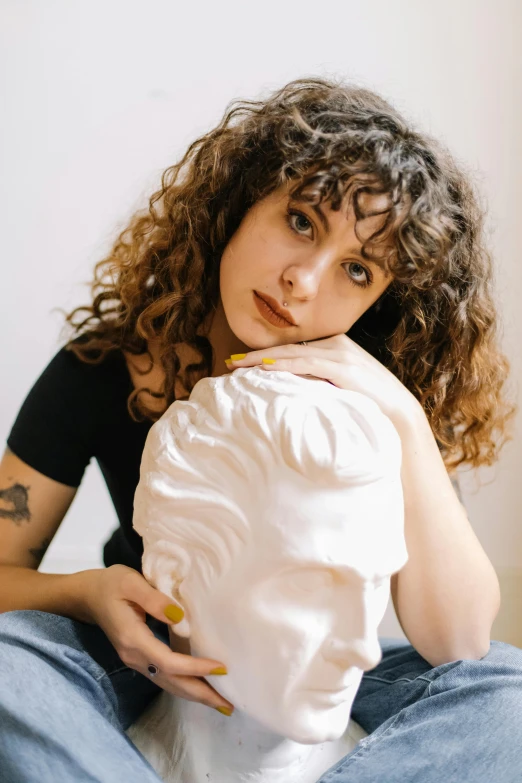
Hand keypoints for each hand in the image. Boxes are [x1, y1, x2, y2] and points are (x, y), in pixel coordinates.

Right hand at [85, 565, 233, 713]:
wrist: (88, 595)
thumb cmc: (111, 583)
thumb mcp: (131, 582)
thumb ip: (154, 599)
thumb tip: (180, 618)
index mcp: (133, 638)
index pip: (168, 662)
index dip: (195, 668)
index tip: (220, 668)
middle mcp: (134, 655)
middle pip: (170, 682)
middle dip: (200, 694)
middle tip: (229, 705)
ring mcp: (135, 660)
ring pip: (167, 684)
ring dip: (194, 694)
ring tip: (220, 703)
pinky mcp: (138, 658)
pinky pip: (163, 677)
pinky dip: (183, 685)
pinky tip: (198, 687)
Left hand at [227, 333, 421, 426]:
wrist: (400, 417)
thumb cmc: (369, 408)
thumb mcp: (339, 390)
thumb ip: (318, 383)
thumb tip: (288, 390)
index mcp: (336, 346)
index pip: (293, 349)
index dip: (266, 355)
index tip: (241, 364)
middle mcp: (337, 344)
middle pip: (288, 348)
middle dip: (257, 356)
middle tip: (230, 363)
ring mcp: (341, 354)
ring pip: (293, 353)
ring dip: (262, 359)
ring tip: (238, 366)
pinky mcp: (343, 367)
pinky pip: (306, 363)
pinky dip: (284, 364)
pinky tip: (264, 368)